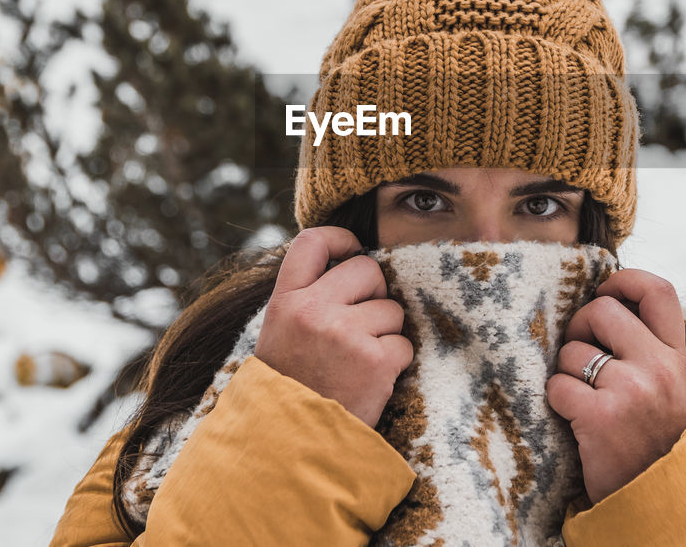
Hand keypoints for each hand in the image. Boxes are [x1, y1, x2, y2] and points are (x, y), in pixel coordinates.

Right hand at [253, 227, 413, 427]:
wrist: (291, 447)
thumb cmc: (292, 387)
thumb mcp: (281, 334)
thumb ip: (308, 298)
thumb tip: (351, 262)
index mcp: (285, 301)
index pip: (312, 242)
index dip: (340, 239)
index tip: (353, 250)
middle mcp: (312, 310)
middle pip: (367, 270)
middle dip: (374, 295)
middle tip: (359, 327)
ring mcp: (344, 333)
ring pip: (392, 309)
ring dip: (385, 334)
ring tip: (358, 363)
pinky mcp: (374, 360)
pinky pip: (404, 344)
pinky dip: (395, 363)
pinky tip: (371, 381)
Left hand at [545, 269, 685, 504]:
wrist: (657, 501)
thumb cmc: (649, 436)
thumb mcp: (666, 385)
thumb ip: (645, 346)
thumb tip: (602, 298)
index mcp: (676, 356)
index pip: (659, 291)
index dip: (625, 280)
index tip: (605, 293)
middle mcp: (659, 368)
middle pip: (602, 310)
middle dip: (579, 329)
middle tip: (582, 357)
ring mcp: (632, 391)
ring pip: (572, 351)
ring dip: (566, 372)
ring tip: (583, 398)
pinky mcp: (602, 417)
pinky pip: (557, 386)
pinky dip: (557, 401)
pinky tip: (574, 419)